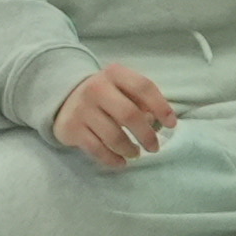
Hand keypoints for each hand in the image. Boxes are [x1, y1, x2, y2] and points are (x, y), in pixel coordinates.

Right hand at [52, 63, 178, 169]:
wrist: (64, 98)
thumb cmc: (105, 95)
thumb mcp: (122, 88)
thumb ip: (141, 100)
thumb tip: (155, 120)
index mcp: (114, 74)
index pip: (143, 87)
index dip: (161, 106)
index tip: (172, 124)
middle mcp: (96, 88)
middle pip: (129, 114)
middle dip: (147, 135)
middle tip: (154, 147)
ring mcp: (82, 109)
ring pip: (113, 137)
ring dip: (130, 149)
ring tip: (136, 153)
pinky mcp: (72, 128)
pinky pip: (97, 150)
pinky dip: (113, 159)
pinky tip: (121, 162)